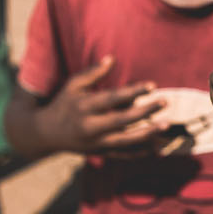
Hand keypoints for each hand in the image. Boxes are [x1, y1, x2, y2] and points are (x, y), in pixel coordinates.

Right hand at [40, 57, 168, 155]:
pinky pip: (123, 155)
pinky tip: (157, 146)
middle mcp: (90, 126)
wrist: (46, 134)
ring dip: (148, 134)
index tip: (152, 85)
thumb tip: (112, 58)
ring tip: (166, 125)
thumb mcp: (73, 85)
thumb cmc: (63, 103)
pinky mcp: (99, 154)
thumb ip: (93, 73)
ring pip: (125, 141)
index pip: (112, 98)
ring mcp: (95, 143)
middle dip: (145, 112)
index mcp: (84, 106)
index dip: (133, 91)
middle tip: (165, 102)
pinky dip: (140, 152)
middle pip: (122, 120)